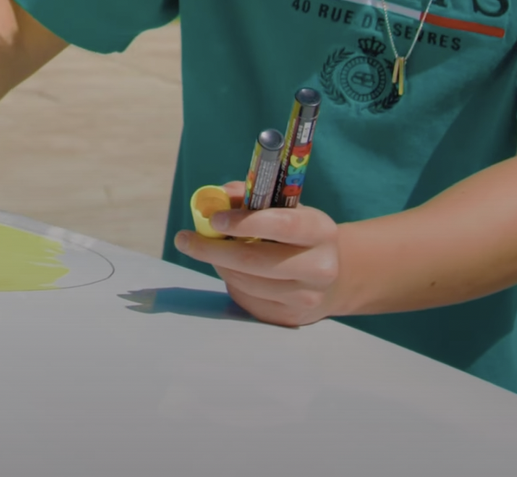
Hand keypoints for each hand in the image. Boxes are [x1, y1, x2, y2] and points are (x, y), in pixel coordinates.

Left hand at [171, 181, 344, 326]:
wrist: (330, 279)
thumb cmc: (297, 235)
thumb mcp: (285, 209)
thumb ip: (250, 196)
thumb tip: (214, 198)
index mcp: (321, 231)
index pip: (282, 225)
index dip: (244, 222)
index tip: (213, 219)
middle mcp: (320, 267)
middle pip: (255, 260)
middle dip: (213, 249)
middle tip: (185, 239)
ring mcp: (305, 298)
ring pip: (245, 282)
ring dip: (219, 265)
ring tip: (209, 251)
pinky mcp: (289, 318)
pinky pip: (246, 299)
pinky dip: (231, 282)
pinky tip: (231, 270)